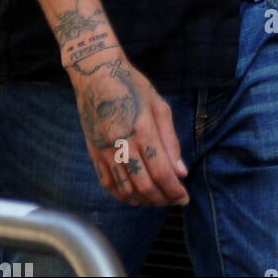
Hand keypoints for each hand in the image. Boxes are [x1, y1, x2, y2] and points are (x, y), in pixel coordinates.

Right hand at [68, 48, 189, 206]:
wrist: (96, 75)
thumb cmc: (132, 86)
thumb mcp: (159, 106)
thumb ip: (170, 141)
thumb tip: (181, 171)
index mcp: (142, 129)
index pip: (161, 171)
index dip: (174, 190)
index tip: (184, 198)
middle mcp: (122, 143)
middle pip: (144, 185)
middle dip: (162, 199)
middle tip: (174, 201)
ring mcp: (105, 150)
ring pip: (125, 189)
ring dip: (144, 201)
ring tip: (158, 200)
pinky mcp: (93, 153)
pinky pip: (108, 184)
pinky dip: (122, 196)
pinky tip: (134, 197)